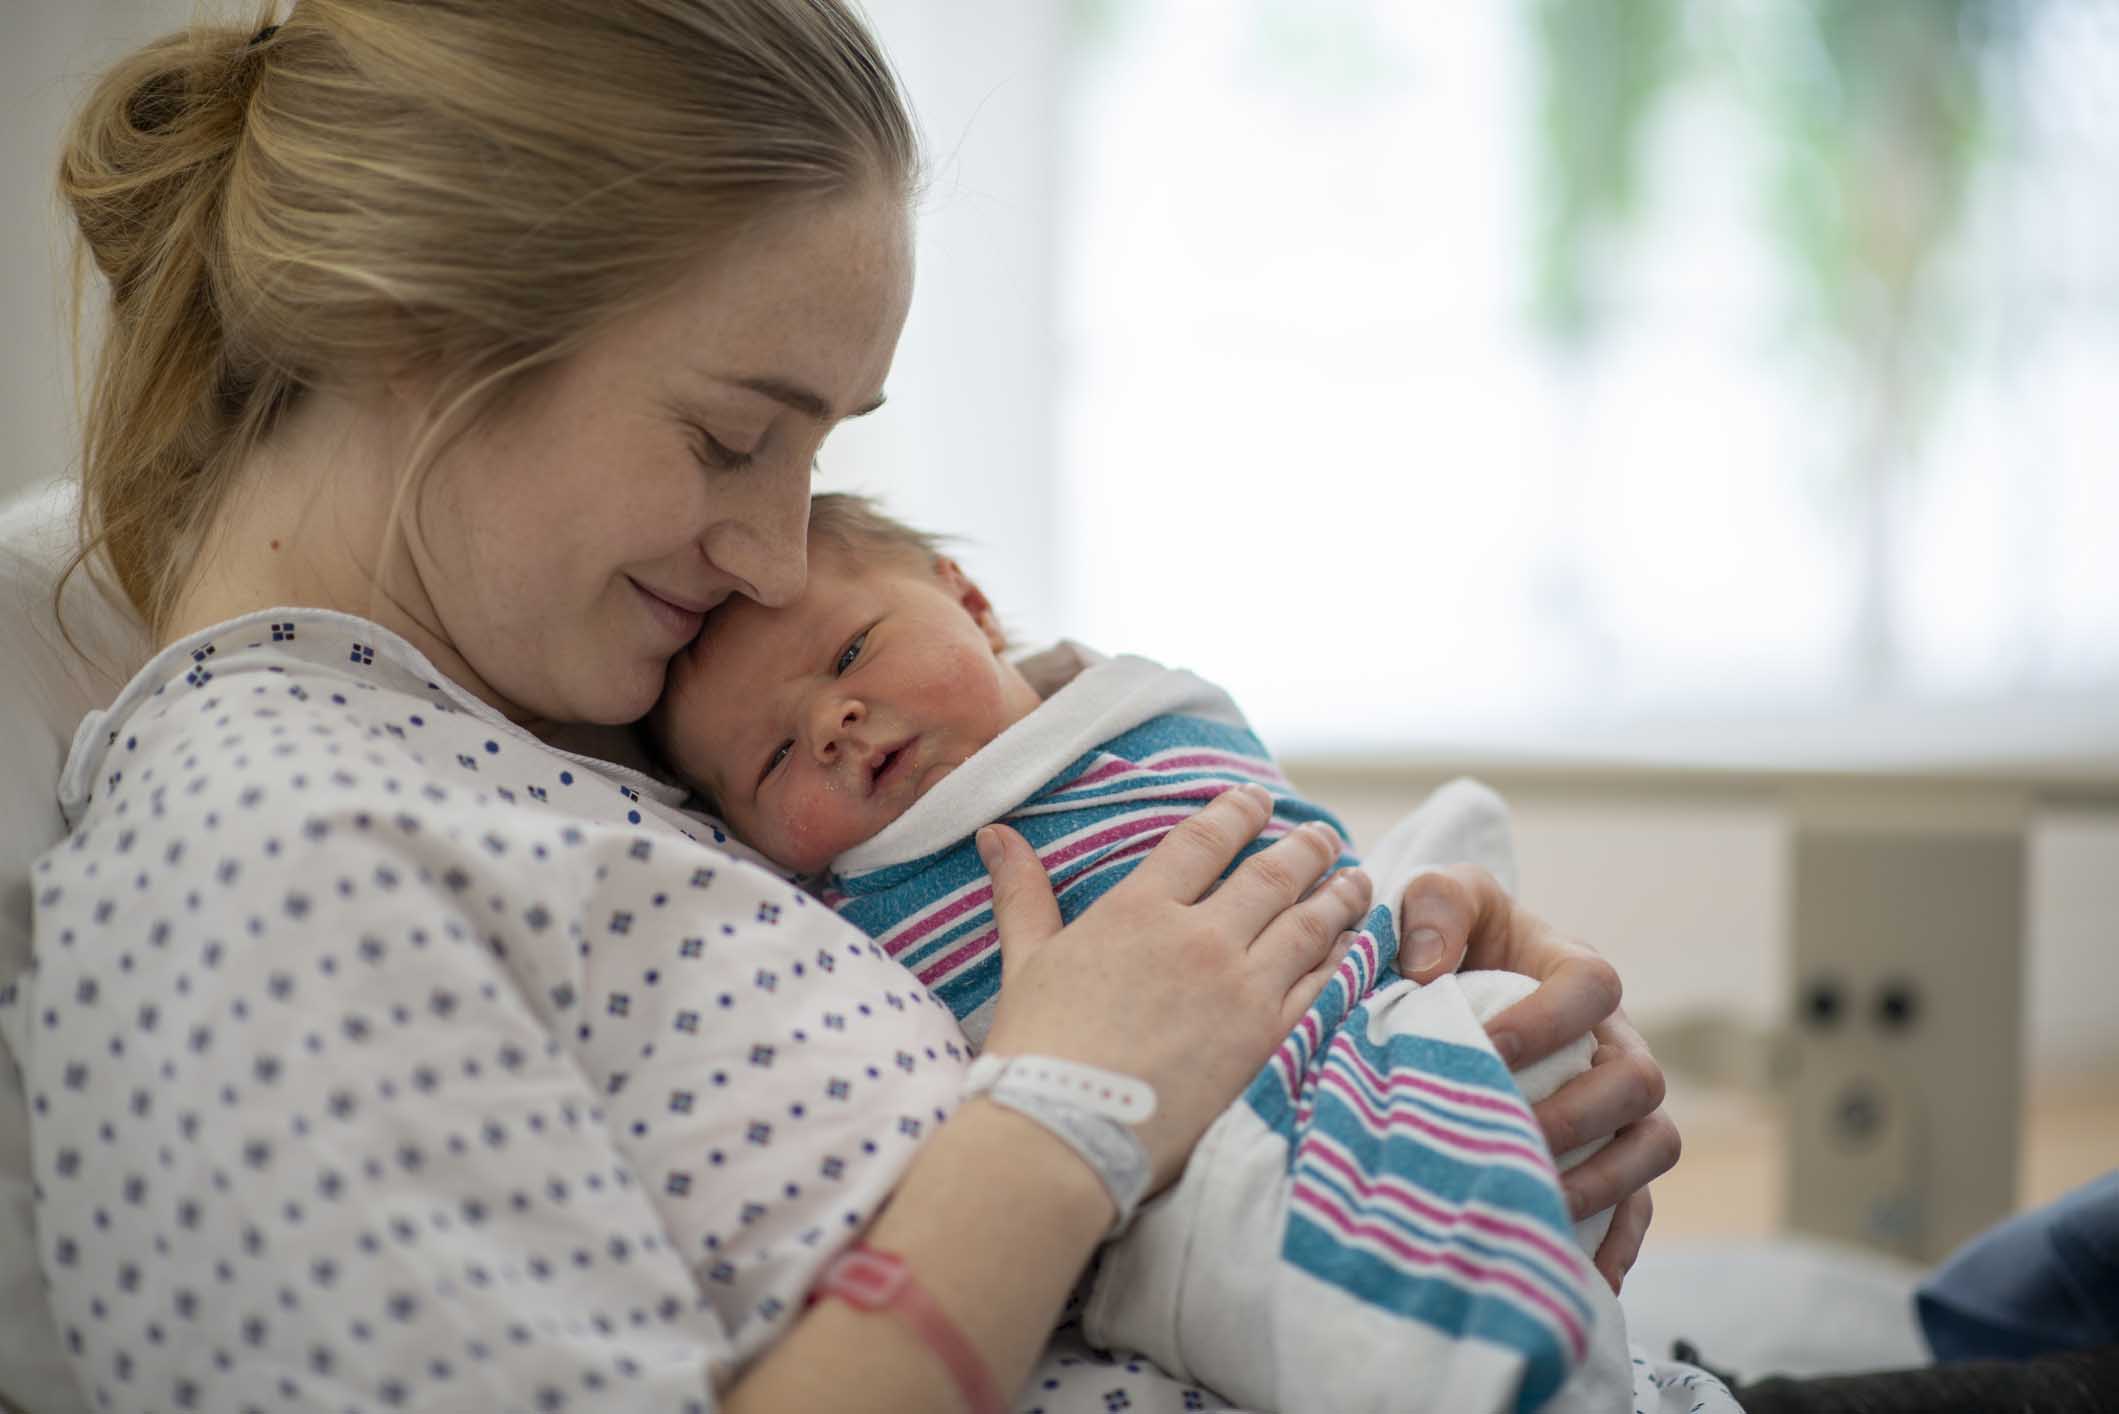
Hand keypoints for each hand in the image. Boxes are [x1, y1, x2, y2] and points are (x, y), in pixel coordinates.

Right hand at [977, 784, 1372, 1192]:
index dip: (1236, 813)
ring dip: (1338, 897)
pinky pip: (1322, 987)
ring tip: (1358, 880)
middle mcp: (1199, 938)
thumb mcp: (1024, 961)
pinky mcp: (1267, 1039)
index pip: (1203, 841)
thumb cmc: (1037, 1049)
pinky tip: (1358, 947)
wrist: (1067, 1131)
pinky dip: (1346, 960)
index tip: (1259, 800)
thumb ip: (1021, 893)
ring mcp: (1240, 988)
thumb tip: (995, 833)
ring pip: (1308, 925)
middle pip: (1271, 875)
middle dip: (1304, 849)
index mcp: (1139, 910)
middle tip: (1325, 836)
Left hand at [1396, 864, 1680, 1291]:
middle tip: (1509, 1137)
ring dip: (1602, 1179)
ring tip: (1534, 1200)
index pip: (1594, 985)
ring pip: (1652, 1143)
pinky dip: (1614, 1239)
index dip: (1551, 1019)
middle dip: (1577, 1115)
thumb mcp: (1435, 897)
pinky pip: (1638, 1202)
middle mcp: (1611, 1037)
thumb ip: (1432, 906)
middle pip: (1638, 1078)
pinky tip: (1571, 1272)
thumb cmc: (1444, 937)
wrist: (1444, 984)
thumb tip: (1427, 968)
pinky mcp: (1608, 1155)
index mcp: (1572, 969)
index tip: (1489, 1048)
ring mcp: (1617, 1101)